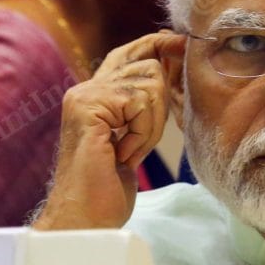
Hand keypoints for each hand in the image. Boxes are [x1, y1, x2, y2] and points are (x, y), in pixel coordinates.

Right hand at [32, 31, 185, 230]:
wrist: (85, 219)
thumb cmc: (108, 188)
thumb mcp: (134, 137)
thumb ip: (143, 104)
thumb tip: (173, 65)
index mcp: (94, 95)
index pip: (129, 53)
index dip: (156, 46)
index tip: (179, 45)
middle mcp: (85, 89)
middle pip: (149, 66)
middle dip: (160, 106)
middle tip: (141, 141)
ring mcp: (84, 96)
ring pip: (149, 83)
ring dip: (151, 124)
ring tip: (129, 152)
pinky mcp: (88, 107)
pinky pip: (140, 102)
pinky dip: (142, 132)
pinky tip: (123, 154)